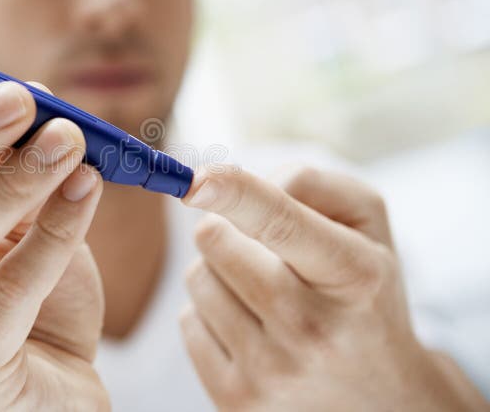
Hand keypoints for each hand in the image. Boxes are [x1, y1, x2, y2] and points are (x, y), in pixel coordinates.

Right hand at [0, 16, 108, 410]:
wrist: (60, 392)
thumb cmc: (33, 306)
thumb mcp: (13, 222)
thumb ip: (1, 168)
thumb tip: (19, 95)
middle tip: (17, 96)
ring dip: (11, 180)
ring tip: (69, 137)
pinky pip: (8, 295)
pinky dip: (53, 233)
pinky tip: (87, 188)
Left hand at [179, 165, 488, 410]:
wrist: (382, 396)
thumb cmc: (364, 290)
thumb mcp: (366, 224)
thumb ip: (309, 183)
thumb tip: (232, 186)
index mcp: (354, 275)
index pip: (281, 224)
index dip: (234, 194)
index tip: (195, 181)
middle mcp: (313, 328)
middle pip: (217, 242)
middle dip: (225, 227)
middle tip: (260, 248)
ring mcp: (273, 371)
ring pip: (198, 279)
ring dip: (217, 272)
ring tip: (263, 292)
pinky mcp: (237, 399)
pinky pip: (188, 322)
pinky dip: (209, 314)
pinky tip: (251, 328)